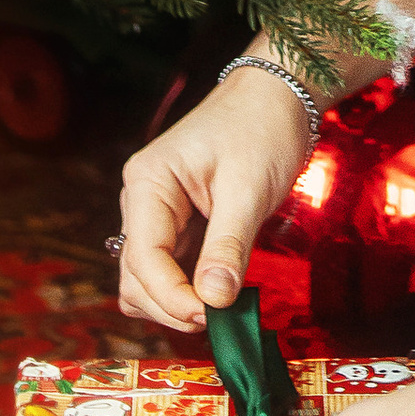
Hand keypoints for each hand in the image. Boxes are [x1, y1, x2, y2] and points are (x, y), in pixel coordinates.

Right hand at [115, 70, 310, 333]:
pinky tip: (222, 292)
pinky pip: (173, 269)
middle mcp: (143, 200)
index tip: (209, 317)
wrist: (278, 96)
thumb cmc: (262, 129)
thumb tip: (214, 301)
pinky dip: (191, 288)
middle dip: (172, 304)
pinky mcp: (180, 225)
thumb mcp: (249, 189)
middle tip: (221, 318)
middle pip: (136, 277)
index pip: (143, 257)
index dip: (171, 296)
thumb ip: (228, 246)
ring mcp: (158, 214)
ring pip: (149, 279)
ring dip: (178, 302)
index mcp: (148, 183)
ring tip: (224, 307)